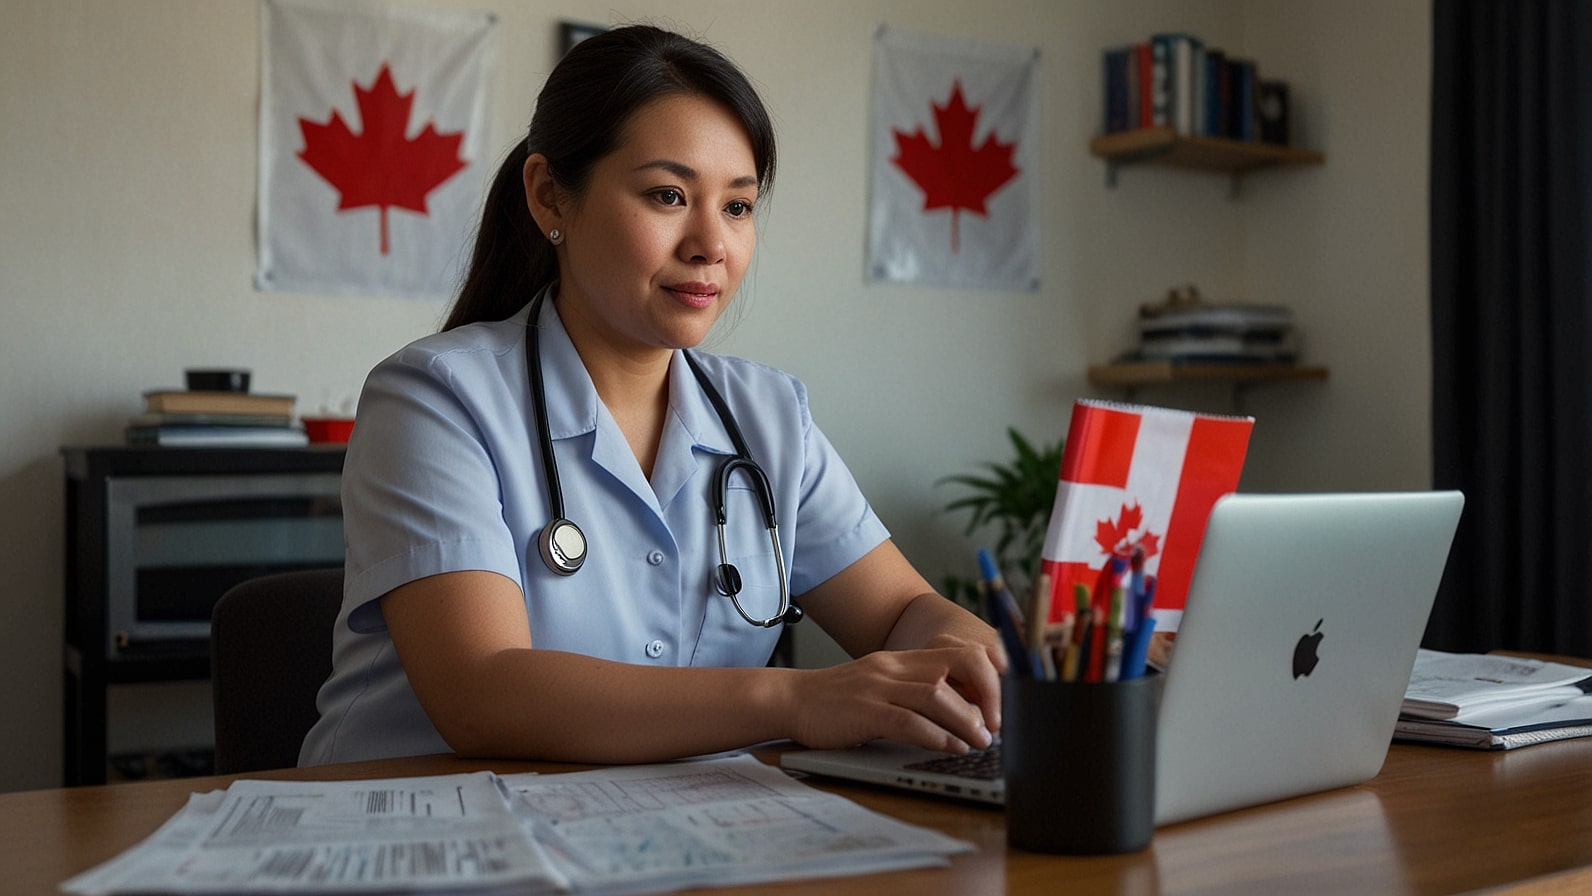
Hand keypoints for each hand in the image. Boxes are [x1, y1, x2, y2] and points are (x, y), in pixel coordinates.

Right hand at [784, 639, 1001, 753]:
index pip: (959, 652)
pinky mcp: (864, 711)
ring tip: (982, 740)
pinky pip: (908, 720)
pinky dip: (936, 736)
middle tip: (997, 723)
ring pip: (937, 693)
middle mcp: (894, 666)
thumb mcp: (881, 686)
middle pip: (957, 665)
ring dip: (967, 719)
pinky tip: (951, 747)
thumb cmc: (839, 701)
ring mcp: (879, 686)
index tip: (1002, 702)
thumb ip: (915, 692)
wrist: (791, 700)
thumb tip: (963, 714)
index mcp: (902, 659)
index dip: (990, 674)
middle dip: (988, 694)